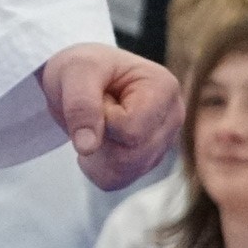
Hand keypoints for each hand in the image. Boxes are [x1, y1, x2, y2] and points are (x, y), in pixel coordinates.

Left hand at [40, 42, 180, 190]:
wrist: (82, 77)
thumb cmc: (83, 67)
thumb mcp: (74, 72)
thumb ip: (81, 105)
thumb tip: (87, 147)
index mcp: (164, 88)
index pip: (132, 130)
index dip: (103, 120)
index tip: (100, 96)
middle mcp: (173, 117)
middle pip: (131, 156)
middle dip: (99, 140)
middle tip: (95, 112)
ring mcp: (163, 141)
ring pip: (124, 172)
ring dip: (96, 154)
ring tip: (96, 125)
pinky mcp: (148, 159)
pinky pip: (118, 180)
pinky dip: (98, 166)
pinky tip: (98, 142)